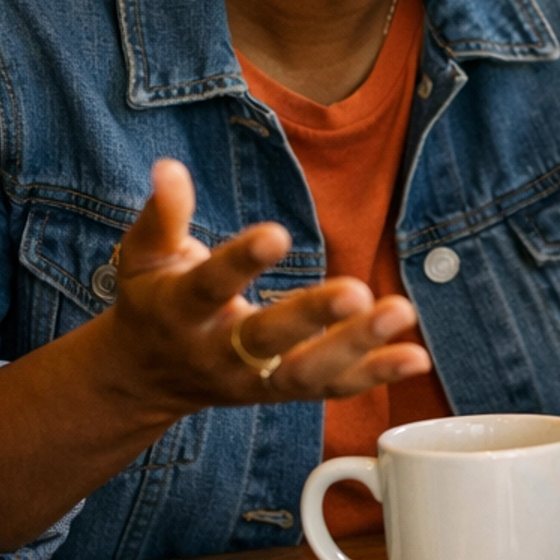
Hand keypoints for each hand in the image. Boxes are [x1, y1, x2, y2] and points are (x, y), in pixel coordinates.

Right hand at [102, 159, 430, 416]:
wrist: (148, 377)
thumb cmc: (154, 301)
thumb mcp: (144, 257)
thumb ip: (162, 215)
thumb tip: (169, 168)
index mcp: (180, 312)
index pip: (211, 286)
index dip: (242, 261)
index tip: (276, 233)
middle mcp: (218, 353)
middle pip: (267, 339)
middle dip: (312, 317)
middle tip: (356, 291)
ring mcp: (254, 380)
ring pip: (307, 373)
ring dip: (358, 346)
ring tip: (402, 312)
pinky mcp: (284, 391)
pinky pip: (333, 388)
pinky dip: (376, 374)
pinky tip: (416, 355)